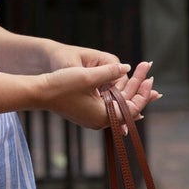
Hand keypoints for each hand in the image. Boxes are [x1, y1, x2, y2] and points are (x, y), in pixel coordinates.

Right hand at [34, 58, 160, 130]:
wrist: (38, 92)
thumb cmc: (62, 85)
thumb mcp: (89, 76)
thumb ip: (111, 72)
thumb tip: (128, 68)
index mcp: (103, 116)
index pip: (132, 108)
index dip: (143, 92)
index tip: (149, 78)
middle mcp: (99, 121)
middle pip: (127, 106)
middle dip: (139, 88)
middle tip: (149, 72)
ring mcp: (92, 117)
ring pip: (118, 104)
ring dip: (129, 89)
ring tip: (141, 76)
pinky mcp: (86, 112)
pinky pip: (108, 105)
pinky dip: (117, 94)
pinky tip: (124, 86)